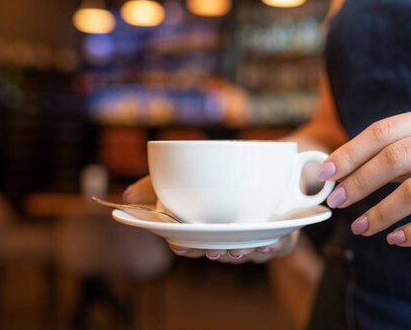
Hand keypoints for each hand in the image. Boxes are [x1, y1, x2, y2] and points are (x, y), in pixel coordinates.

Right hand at [123, 177, 298, 261]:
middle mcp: (230, 238)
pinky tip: (269, 241)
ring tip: (237, 244)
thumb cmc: (223, 172)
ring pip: (248, 253)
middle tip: (211, 247)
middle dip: (214, 252)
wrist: (271, 158)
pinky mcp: (284, 234)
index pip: (193, 246)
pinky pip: (281, 246)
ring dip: (241, 251)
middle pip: (219, 252)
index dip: (186, 249)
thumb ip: (157, 186)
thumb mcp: (187, 174)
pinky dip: (276, 245)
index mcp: (207, 231)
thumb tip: (126, 197)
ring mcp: (256, 238)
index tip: (180, 245)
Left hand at [316, 103, 410, 246]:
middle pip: (397, 157)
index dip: (350, 153)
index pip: (385, 131)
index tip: (324, 174)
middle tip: (336, 202)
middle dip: (359, 182)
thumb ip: (399, 157)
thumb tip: (342, 173)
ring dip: (381, 213)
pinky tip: (396, 240)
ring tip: (360, 228)